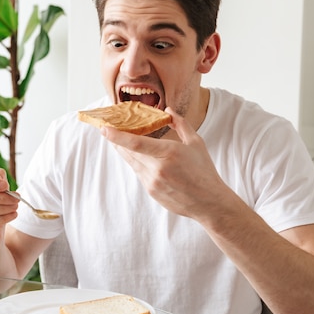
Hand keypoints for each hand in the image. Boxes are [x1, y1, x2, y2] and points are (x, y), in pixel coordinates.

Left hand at [101, 108, 229, 219]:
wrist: (209, 202)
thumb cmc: (204, 170)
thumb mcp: (195, 143)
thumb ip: (180, 124)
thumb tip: (168, 111)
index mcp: (168, 153)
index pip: (136, 143)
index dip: (117, 136)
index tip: (104, 129)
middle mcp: (157, 168)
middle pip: (128, 152)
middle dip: (116, 140)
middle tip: (107, 129)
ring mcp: (152, 182)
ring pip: (131, 163)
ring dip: (125, 151)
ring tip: (118, 140)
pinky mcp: (151, 191)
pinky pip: (139, 173)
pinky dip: (136, 163)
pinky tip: (138, 157)